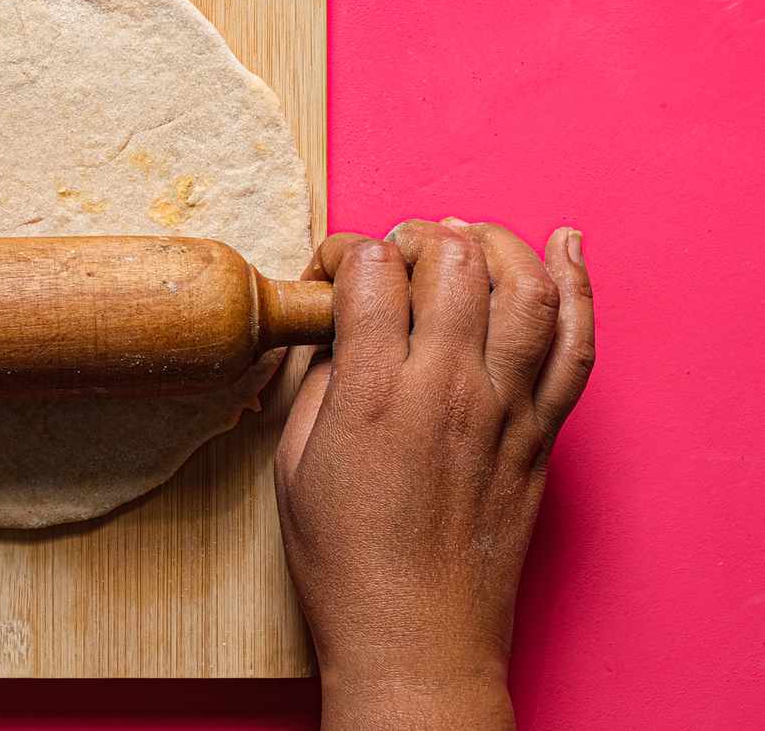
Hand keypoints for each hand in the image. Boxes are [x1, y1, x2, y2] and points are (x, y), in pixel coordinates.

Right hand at [274, 219, 592, 729]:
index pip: (372, 273)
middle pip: (452, 261)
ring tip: (463, 242)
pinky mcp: (541, 434)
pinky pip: (576, 344)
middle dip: (415, 237)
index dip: (345, 253)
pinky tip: (565, 247)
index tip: (333, 272)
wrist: (416, 637)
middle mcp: (448, 389)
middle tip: (394, 259)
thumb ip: (320, 382)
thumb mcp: (296, 463)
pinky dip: (578, 286)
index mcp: (373, 397)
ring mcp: (505, 409)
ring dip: (493, 244)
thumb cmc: (345, 561)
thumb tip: (340, 330)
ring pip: (525, 287)